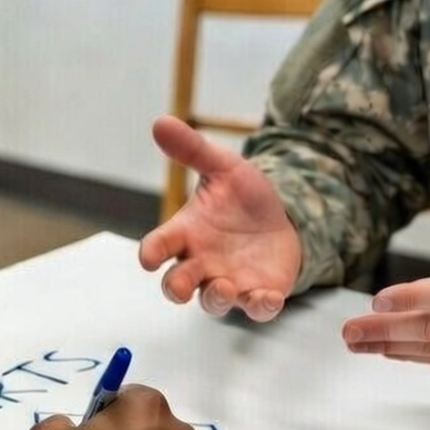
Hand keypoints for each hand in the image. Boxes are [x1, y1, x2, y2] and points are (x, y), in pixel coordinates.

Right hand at [138, 116, 300, 321]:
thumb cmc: (241, 197)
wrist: (282, 216)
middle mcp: (201, 262)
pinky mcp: (257, 292)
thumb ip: (192, 149)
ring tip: (224, 288)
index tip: (148, 257)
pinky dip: (260, 306)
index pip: (158, 246)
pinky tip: (268, 297)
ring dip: (215, 298)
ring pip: (212, 301)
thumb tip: (161, 122)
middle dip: (175, 287)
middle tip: (178, 287)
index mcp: (186, 233)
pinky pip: (255, 308)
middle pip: (177, 284)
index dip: (150, 253)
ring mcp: (228, 280)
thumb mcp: (222, 167)